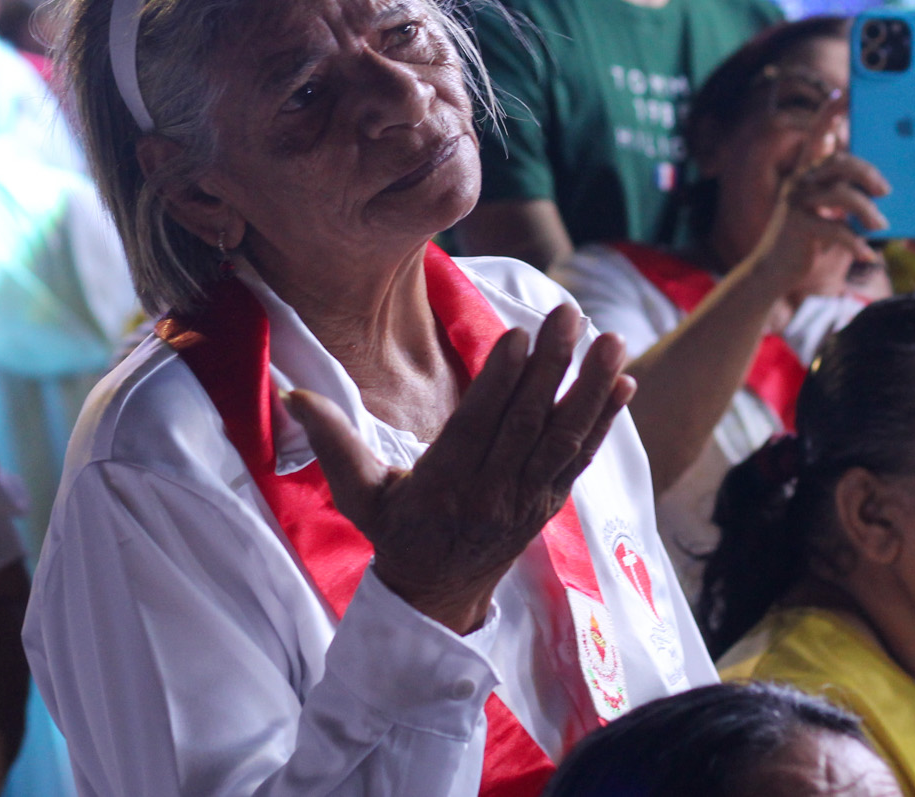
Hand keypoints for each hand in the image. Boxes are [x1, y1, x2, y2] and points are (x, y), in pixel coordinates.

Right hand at [285, 303, 634, 634]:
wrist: (436, 598)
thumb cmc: (395, 534)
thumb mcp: (357, 492)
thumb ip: (331, 440)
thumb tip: (291, 393)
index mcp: (443, 487)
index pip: (477, 428)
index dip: (500, 383)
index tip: (519, 336)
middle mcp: (491, 494)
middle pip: (527, 424)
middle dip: (552, 366)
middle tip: (567, 315)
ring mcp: (526, 500)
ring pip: (563, 438)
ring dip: (590, 387)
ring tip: (610, 339)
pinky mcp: (549, 502)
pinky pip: (581, 459)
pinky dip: (605, 421)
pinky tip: (623, 383)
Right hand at [748, 96, 888, 292]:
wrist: (775, 269)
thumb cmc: (810, 237)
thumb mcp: (829, 210)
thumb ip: (847, 191)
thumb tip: (887, 184)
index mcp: (808, 171)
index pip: (818, 133)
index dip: (830, 111)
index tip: (846, 92)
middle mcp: (800, 180)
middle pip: (840, 162)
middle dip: (868, 173)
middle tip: (887, 190)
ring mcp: (797, 202)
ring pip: (839, 195)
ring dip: (866, 211)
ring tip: (881, 226)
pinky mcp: (798, 227)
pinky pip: (833, 230)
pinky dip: (855, 243)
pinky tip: (867, 255)